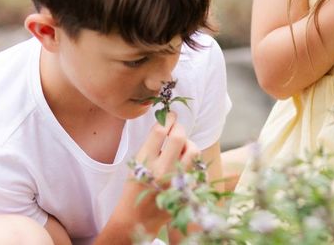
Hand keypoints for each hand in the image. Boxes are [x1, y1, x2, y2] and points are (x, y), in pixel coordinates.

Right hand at [110, 113, 200, 235]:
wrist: (137, 217)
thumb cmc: (135, 188)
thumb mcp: (137, 165)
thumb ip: (151, 146)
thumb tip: (168, 124)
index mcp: (145, 162)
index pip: (160, 131)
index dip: (167, 118)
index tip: (170, 116)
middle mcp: (162, 170)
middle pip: (179, 136)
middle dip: (179, 127)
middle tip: (177, 127)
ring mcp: (176, 180)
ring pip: (193, 150)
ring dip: (189, 143)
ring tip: (182, 146)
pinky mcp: (187, 190)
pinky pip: (198, 167)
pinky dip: (193, 161)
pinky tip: (185, 162)